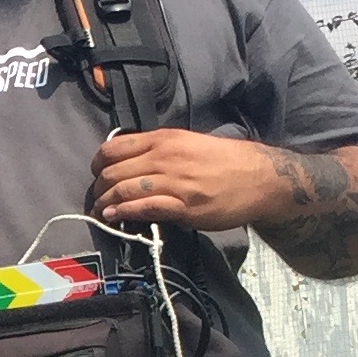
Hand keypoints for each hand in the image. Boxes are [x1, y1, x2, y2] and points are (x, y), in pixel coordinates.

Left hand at [88, 128, 274, 237]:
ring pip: (123, 189)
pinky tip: (115, 217)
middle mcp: (165, 157)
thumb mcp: (188, 143)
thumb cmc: (224, 161)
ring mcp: (173, 182)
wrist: (260, 178)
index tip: (96, 175)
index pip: (113, 148)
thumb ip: (159, 150)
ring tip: (101, 211)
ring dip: (105, 203)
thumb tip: (129, 161)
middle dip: (99, 188)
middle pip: (113, 171)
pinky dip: (124, 213)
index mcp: (164, 139)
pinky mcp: (183, 206)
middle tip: (97, 198)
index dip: (97, 164)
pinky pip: (143, 208)